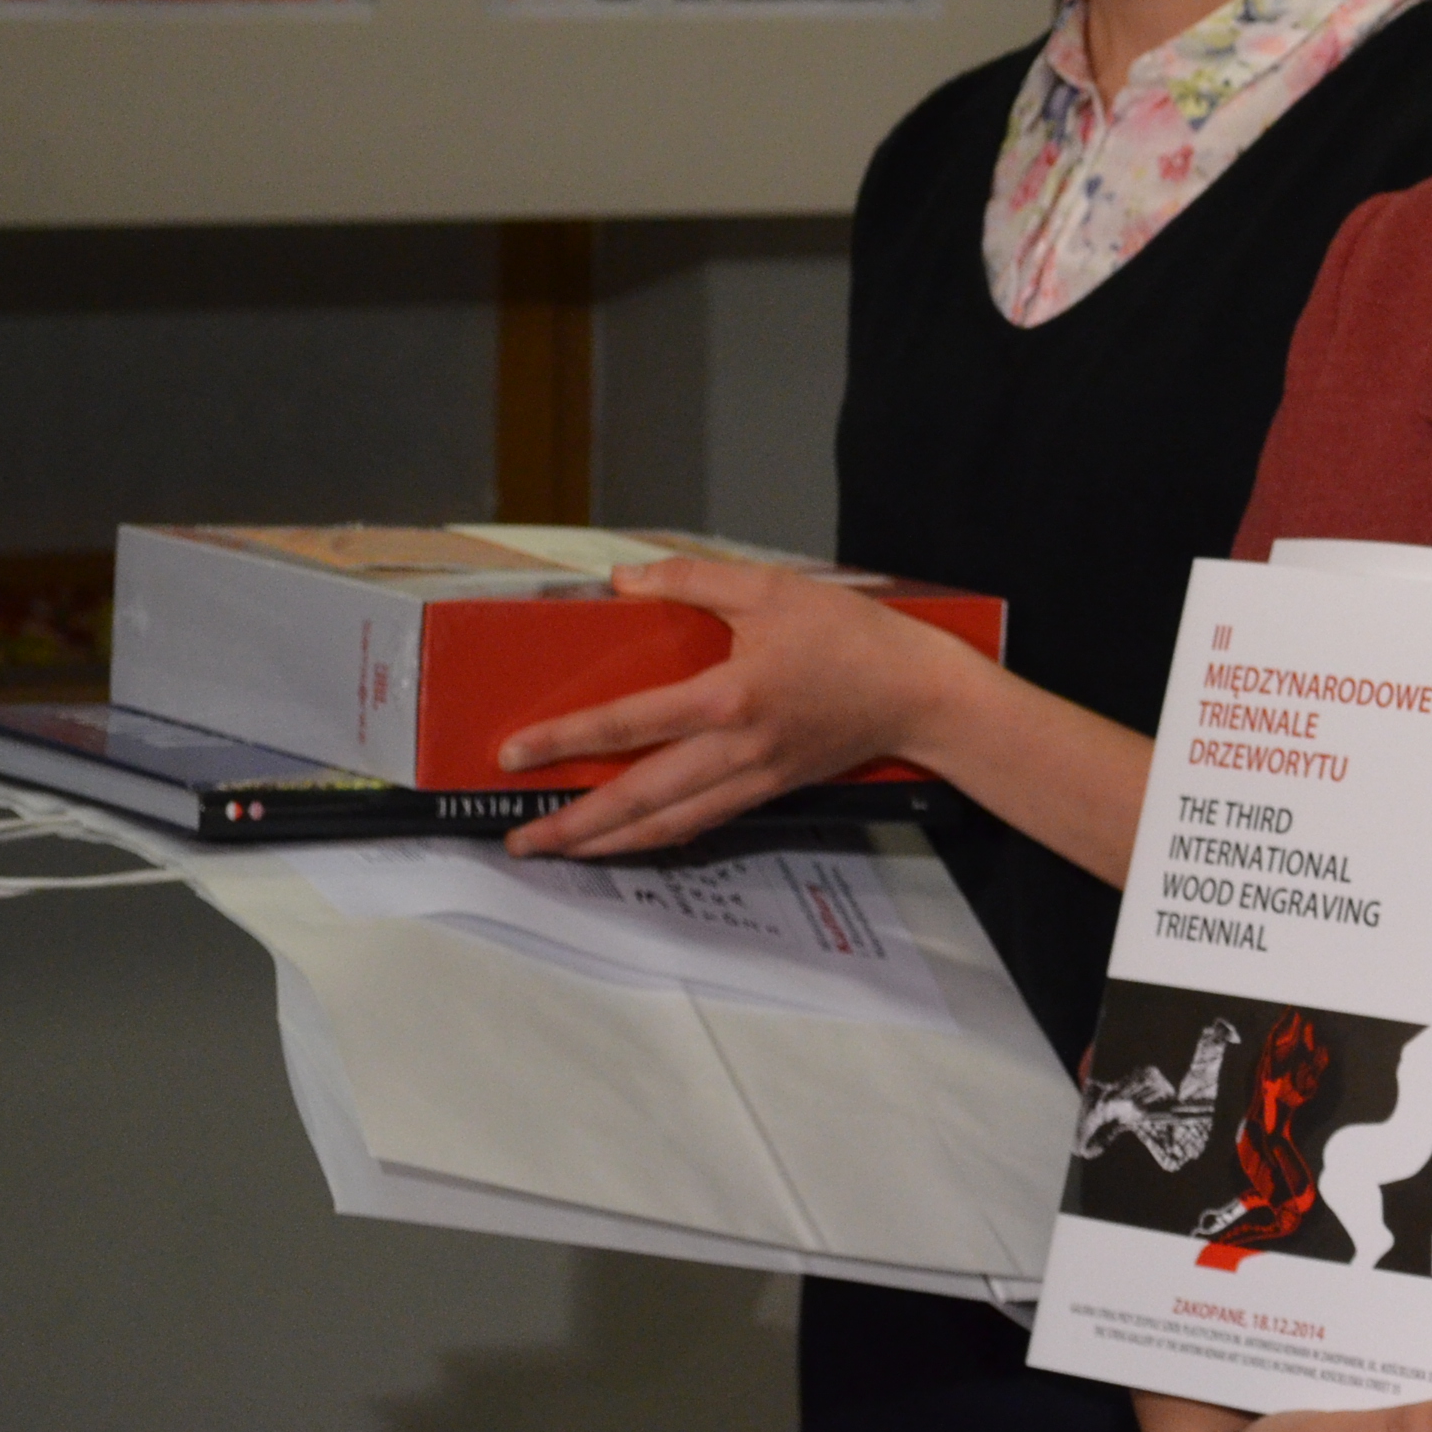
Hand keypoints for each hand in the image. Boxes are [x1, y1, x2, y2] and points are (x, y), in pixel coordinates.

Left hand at [497, 558, 973, 858]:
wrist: (919, 693)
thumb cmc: (852, 636)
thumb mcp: (773, 588)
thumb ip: (694, 580)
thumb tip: (625, 580)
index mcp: (729, 697)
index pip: (627, 725)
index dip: (563, 741)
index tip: (512, 754)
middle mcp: (734, 749)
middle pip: (638, 799)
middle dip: (573, 825)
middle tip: (520, 839)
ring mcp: (753, 778)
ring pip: (667, 824)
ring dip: (607, 843)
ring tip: (560, 851)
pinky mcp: (769, 789)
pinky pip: (702, 821)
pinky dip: (659, 836)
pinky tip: (634, 840)